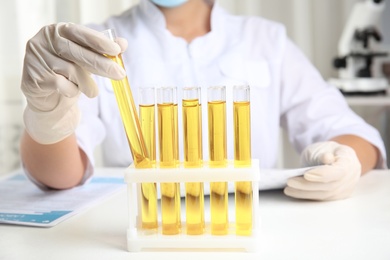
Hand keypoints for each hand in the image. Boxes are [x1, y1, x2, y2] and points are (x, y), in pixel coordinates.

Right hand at [21, 22, 126, 143]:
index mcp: (59, 30)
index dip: (99, 42)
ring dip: (87, 84)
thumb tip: (123, 43)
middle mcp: (45, 40)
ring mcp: (37, 57)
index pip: (81, 33)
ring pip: (71, 71)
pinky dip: (72, 91)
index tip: (116, 50)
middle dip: (101, 64)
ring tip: (92, 91)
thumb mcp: (86, 59)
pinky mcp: (33, 76)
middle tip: (119, 75)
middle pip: (77, 52)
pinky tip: (72, 91)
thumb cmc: (68, 72)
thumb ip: (103, 50)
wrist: (47, 95)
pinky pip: (61, 85)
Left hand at [284, 141, 360, 199]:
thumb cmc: (327, 150)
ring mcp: (346, 189)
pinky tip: (295, 192)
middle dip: (307, 185)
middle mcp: (351, 177)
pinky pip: (322, 198)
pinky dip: (307, 196)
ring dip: (304, 193)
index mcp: (349, 161)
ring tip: (288, 189)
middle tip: (290, 182)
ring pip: (325, 195)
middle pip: (329, 186)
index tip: (306, 174)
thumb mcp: (323, 146)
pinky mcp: (337, 196)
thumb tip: (326, 158)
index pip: (339, 171)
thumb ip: (323, 153)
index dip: (323, 174)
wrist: (335, 157)